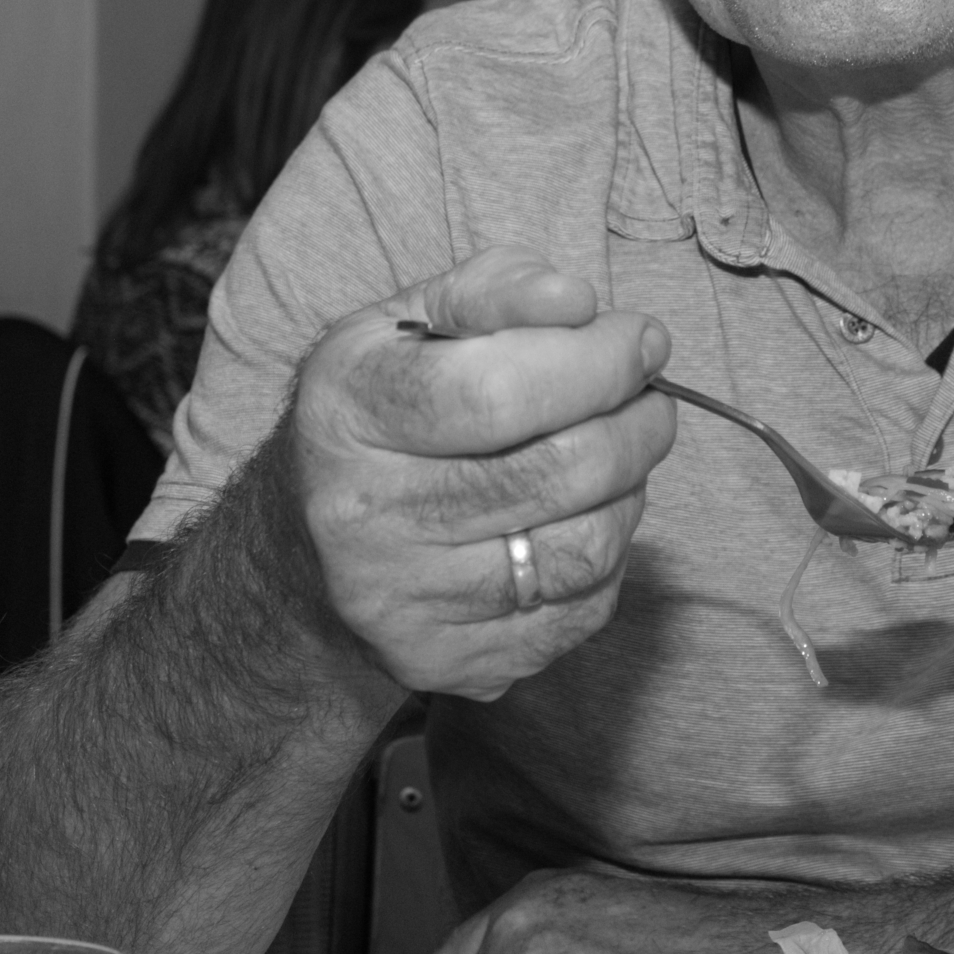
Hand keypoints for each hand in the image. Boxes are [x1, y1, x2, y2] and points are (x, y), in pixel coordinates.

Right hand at [291, 247, 675, 701]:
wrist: (302, 549)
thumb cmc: (381, 412)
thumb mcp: (408, 323)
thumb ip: (494, 291)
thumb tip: (576, 302)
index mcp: (349, 411)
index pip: (501, 390)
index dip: (597, 361)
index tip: (642, 340)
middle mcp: (362, 515)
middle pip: (555, 473)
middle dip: (636, 423)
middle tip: (650, 397)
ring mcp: (401, 601)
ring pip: (584, 549)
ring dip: (632, 490)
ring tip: (622, 454)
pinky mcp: (445, 662)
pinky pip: (581, 611)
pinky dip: (610, 557)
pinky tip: (584, 518)